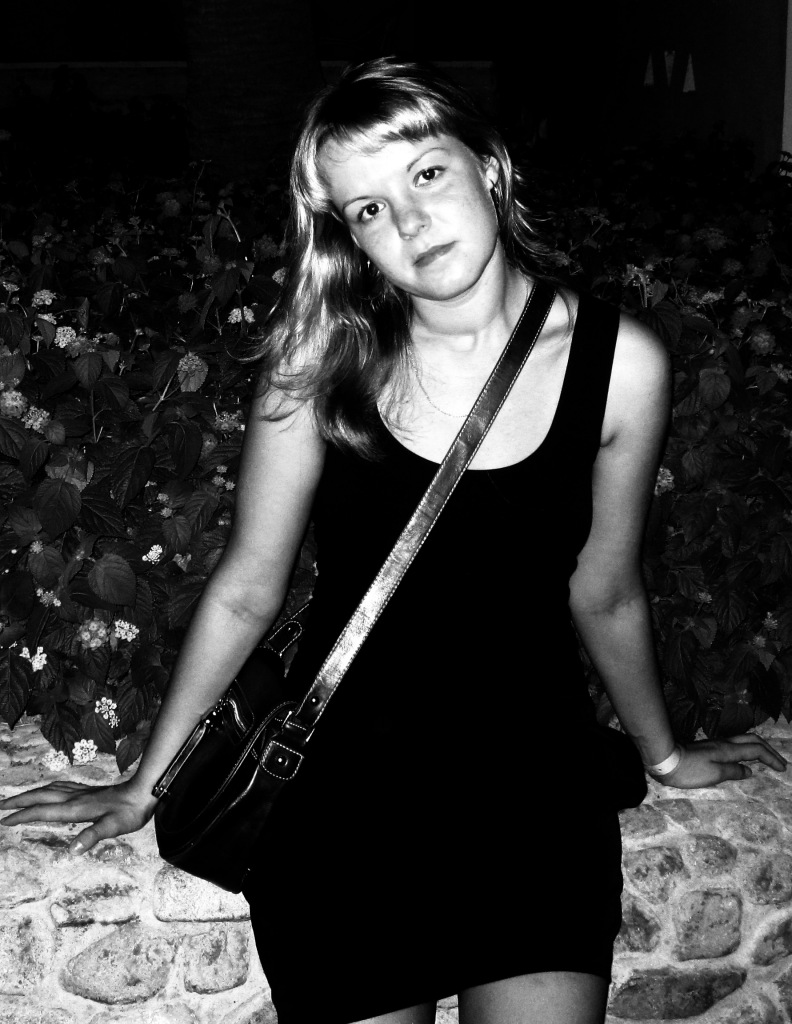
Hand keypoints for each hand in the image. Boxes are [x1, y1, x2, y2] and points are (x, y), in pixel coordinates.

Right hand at [0, 779, 156, 854]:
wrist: (144, 792)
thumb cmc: (130, 812)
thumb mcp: (112, 827)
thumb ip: (92, 836)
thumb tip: (72, 850)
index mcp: (75, 808)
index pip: (42, 812)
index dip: (22, 816)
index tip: (4, 821)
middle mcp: (74, 798)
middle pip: (40, 797)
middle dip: (19, 801)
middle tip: (1, 806)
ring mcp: (81, 793)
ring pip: (48, 790)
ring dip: (31, 794)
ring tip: (17, 799)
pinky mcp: (88, 791)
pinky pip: (59, 788)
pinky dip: (46, 790)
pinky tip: (48, 792)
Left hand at [659, 734, 787, 788]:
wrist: (664, 759)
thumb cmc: (689, 770)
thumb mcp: (714, 774)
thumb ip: (733, 772)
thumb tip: (749, 771)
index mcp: (728, 750)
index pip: (756, 751)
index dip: (771, 759)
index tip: (782, 768)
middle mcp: (724, 744)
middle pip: (752, 741)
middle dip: (769, 750)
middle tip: (780, 762)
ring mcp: (716, 744)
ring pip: (743, 741)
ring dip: (758, 748)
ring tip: (767, 758)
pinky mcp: (708, 748)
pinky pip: (734, 745)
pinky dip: (746, 750)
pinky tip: (744, 758)